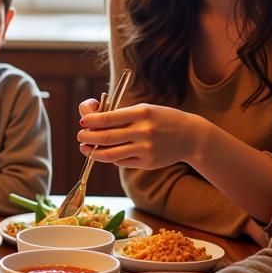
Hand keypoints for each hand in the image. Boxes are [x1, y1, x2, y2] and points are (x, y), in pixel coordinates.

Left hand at [77, 101, 205, 169]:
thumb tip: (91, 120)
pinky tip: (108, 153)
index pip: (108, 118)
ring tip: (86, 149)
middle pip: (106, 137)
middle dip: (88, 137)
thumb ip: (120, 115)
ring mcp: (145, 149)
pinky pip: (122, 162)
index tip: (82, 122)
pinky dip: (112, 158)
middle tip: (80, 137)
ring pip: (111, 154)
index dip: (91, 121)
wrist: (191, 137)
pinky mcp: (148, 162)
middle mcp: (143, 131)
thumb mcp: (144, 109)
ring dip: (94, 152)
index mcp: (141, 113)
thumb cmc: (161, 119)